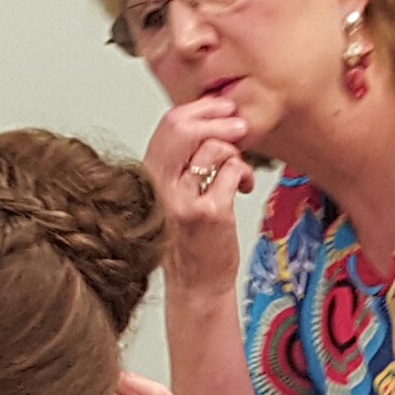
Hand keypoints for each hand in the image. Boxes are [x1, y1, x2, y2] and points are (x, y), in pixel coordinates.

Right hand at [143, 98, 255, 295]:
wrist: (196, 286)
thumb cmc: (189, 242)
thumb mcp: (174, 197)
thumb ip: (180, 163)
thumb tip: (205, 122)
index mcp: (149, 177)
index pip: (168, 125)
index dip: (199, 109)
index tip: (221, 108)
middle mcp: (159, 187)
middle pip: (185, 128)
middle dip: (218, 119)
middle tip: (240, 125)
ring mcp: (183, 200)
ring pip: (214, 148)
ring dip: (236, 155)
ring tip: (239, 173)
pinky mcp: (209, 213)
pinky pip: (233, 171)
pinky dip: (244, 175)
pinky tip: (243, 188)